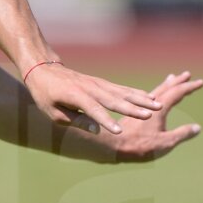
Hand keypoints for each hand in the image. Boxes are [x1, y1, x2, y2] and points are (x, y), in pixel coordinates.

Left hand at [24, 60, 162, 133]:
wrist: (45, 70)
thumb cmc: (46, 96)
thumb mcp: (53, 113)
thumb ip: (75, 121)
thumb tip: (97, 130)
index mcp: (75, 96)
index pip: (93, 110)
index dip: (106, 121)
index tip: (119, 131)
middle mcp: (90, 88)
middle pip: (114, 100)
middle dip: (133, 109)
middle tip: (150, 116)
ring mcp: (98, 84)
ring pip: (122, 92)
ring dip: (141, 99)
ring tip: (157, 106)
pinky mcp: (102, 83)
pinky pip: (121, 89)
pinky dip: (136, 93)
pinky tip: (150, 98)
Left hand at [103, 70, 202, 161]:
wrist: (110, 146)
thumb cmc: (138, 146)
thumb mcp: (164, 142)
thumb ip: (181, 134)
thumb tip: (197, 128)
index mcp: (158, 109)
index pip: (177, 93)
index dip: (189, 87)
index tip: (201, 82)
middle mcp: (147, 104)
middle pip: (165, 89)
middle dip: (177, 82)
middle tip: (186, 74)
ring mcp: (137, 107)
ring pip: (154, 92)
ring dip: (165, 85)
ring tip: (170, 79)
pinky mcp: (129, 113)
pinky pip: (145, 98)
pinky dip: (153, 94)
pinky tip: (149, 98)